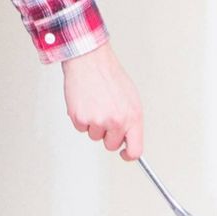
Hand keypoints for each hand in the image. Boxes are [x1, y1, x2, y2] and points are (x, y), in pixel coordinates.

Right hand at [61, 42, 142, 160]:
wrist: (90, 59)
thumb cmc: (109, 76)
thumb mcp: (131, 98)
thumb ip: (131, 121)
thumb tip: (129, 139)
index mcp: (133, 117)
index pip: (135, 150)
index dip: (128, 155)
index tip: (124, 154)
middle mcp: (117, 121)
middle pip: (111, 146)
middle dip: (107, 134)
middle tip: (105, 114)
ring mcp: (98, 121)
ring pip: (95, 137)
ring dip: (94, 124)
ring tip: (95, 104)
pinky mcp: (81, 118)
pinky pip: (81, 129)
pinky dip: (82, 118)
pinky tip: (85, 102)